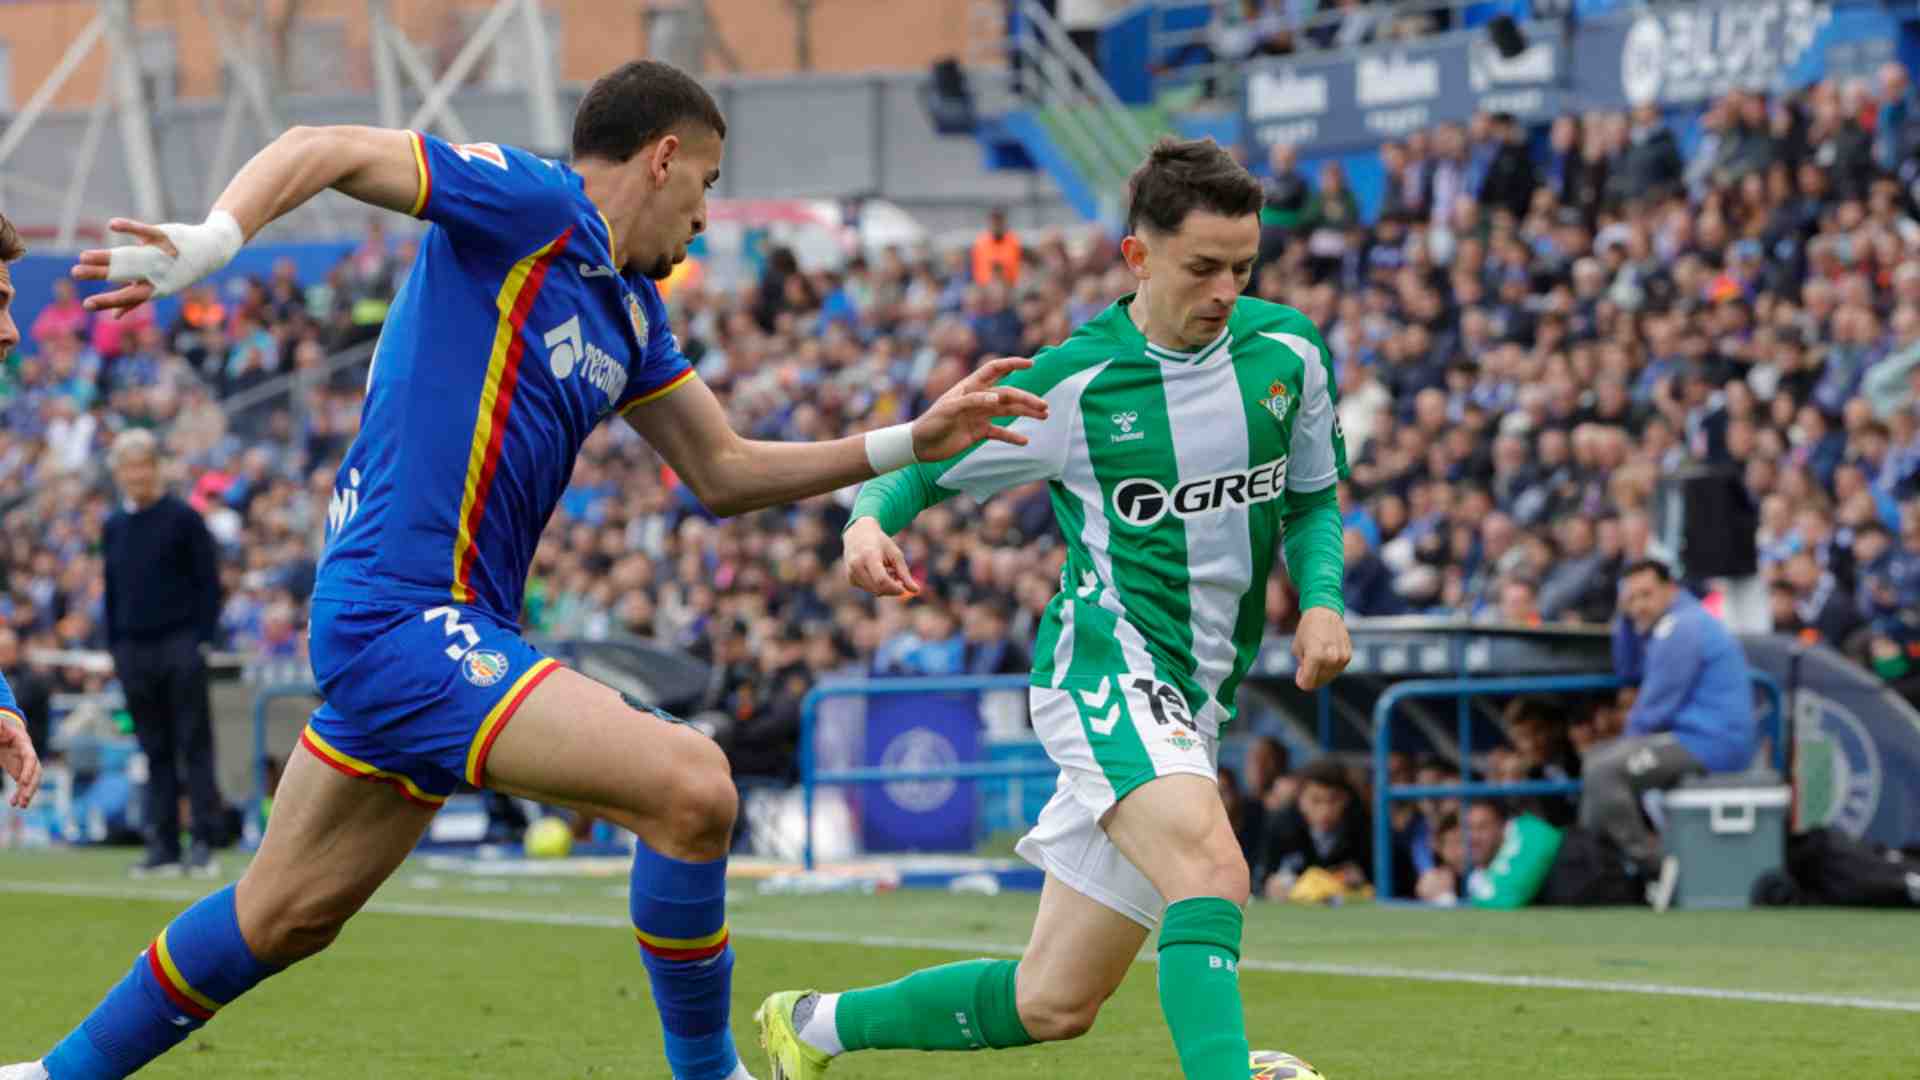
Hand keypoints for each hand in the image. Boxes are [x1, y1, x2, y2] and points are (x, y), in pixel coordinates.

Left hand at [0, 715, 41, 809]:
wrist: (5, 733)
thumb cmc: (2, 730)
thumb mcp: (0, 728)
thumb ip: (0, 728)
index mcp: (24, 744)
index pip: (30, 758)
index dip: (28, 770)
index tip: (21, 783)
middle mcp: (29, 755)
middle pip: (36, 772)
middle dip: (31, 786)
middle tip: (24, 799)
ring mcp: (26, 764)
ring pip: (32, 781)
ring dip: (28, 793)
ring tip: (21, 806)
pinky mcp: (21, 771)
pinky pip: (23, 785)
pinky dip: (20, 794)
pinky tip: (13, 803)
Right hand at [71, 213, 242, 315]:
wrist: (209, 252)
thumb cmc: (179, 273)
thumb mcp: (158, 287)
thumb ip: (135, 301)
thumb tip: (115, 316)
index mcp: (154, 288)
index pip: (127, 297)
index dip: (107, 302)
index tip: (86, 305)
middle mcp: (157, 273)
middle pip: (124, 275)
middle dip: (99, 275)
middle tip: (75, 273)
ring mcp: (160, 254)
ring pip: (130, 256)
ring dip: (106, 256)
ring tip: (83, 256)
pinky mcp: (163, 236)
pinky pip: (144, 232)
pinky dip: (129, 228)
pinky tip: (112, 225)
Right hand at [843, 517, 918, 597]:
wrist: (858, 534)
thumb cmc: (881, 543)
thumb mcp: (895, 554)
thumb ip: (904, 573)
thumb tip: (916, 591)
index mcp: (869, 556)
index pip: (881, 580)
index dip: (894, 588)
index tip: (904, 588)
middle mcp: (856, 566)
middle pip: (878, 588)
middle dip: (892, 588)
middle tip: (899, 577)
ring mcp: (851, 573)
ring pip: (874, 591)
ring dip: (885, 586)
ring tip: (888, 570)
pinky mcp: (850, 579)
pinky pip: (868, 589)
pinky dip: (877, 585)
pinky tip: (878, 572)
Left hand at [909, 357, 1048, 461]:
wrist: (920, 446)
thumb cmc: (931, 423)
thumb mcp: (949, 410)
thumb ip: (972, 402)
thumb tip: (997, 398)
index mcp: (970, 387)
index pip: (994, 370)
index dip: (1012, 364)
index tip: (1030, 364)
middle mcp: (978, 399)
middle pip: (1008, 394)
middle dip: (1027, 399)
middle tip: (1044, 407)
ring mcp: (980, 415)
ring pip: (1008, 411)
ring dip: (1025, 413)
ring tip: (1044, 416)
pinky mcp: (978, 432)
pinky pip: (999, 433)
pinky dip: (1012, 436)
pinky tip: (1025, 441)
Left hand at [1292, 607, 1351, 690]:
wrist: (1324, 612)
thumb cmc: (1307, 629)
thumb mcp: (1297, 649)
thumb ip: (1302, 667)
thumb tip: (1307, 681)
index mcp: (1315, 657)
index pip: (1308, 683)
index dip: (1302, 681)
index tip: (1299, 674)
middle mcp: (1330, 659)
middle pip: (1319, 681)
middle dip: (1311, 676)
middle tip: (1306, 663)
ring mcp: (1341, 658)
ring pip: (1329, 676)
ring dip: (1321, 672)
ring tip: (1317, 655)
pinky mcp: (1348, 656)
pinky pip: (1337, 669)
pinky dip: (1330, 666)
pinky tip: (1326, 653)